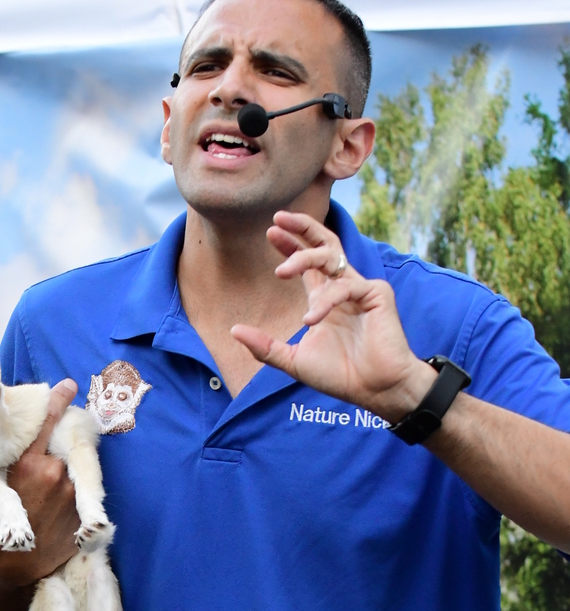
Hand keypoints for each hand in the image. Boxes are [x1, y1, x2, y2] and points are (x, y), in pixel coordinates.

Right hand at [0, 379, 81, 586]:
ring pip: (75, 467)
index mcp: (26, 463)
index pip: (47, 422)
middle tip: (62, 438)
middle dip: (63, 440)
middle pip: (66, 443)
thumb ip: (4, 459)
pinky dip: (72, 491)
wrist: (13, 566)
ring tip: (53, 484)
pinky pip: (80, 491)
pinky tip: (59, 504)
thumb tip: (11, 435)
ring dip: (68, 467)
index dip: (58, 400)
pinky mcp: (82, 511)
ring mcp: (71, 493)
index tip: (67, 383)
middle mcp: (52, 473)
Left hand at [231, 211, 436, 421]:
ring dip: (303, 257)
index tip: (271, 233)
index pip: (308, 263)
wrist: (375, 390)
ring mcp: (361, 289)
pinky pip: (345, 286)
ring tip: (281, 272)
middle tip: (276, 219)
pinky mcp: (377, 294)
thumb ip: (265, 347)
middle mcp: (343, 288)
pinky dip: (325, 301)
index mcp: (325, 299)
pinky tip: (311, 320)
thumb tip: (233, 330)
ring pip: (332, 256)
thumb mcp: (293, 361)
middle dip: (302, 227)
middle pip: (324, 244)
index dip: (290, 245)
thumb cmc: (340, 375)